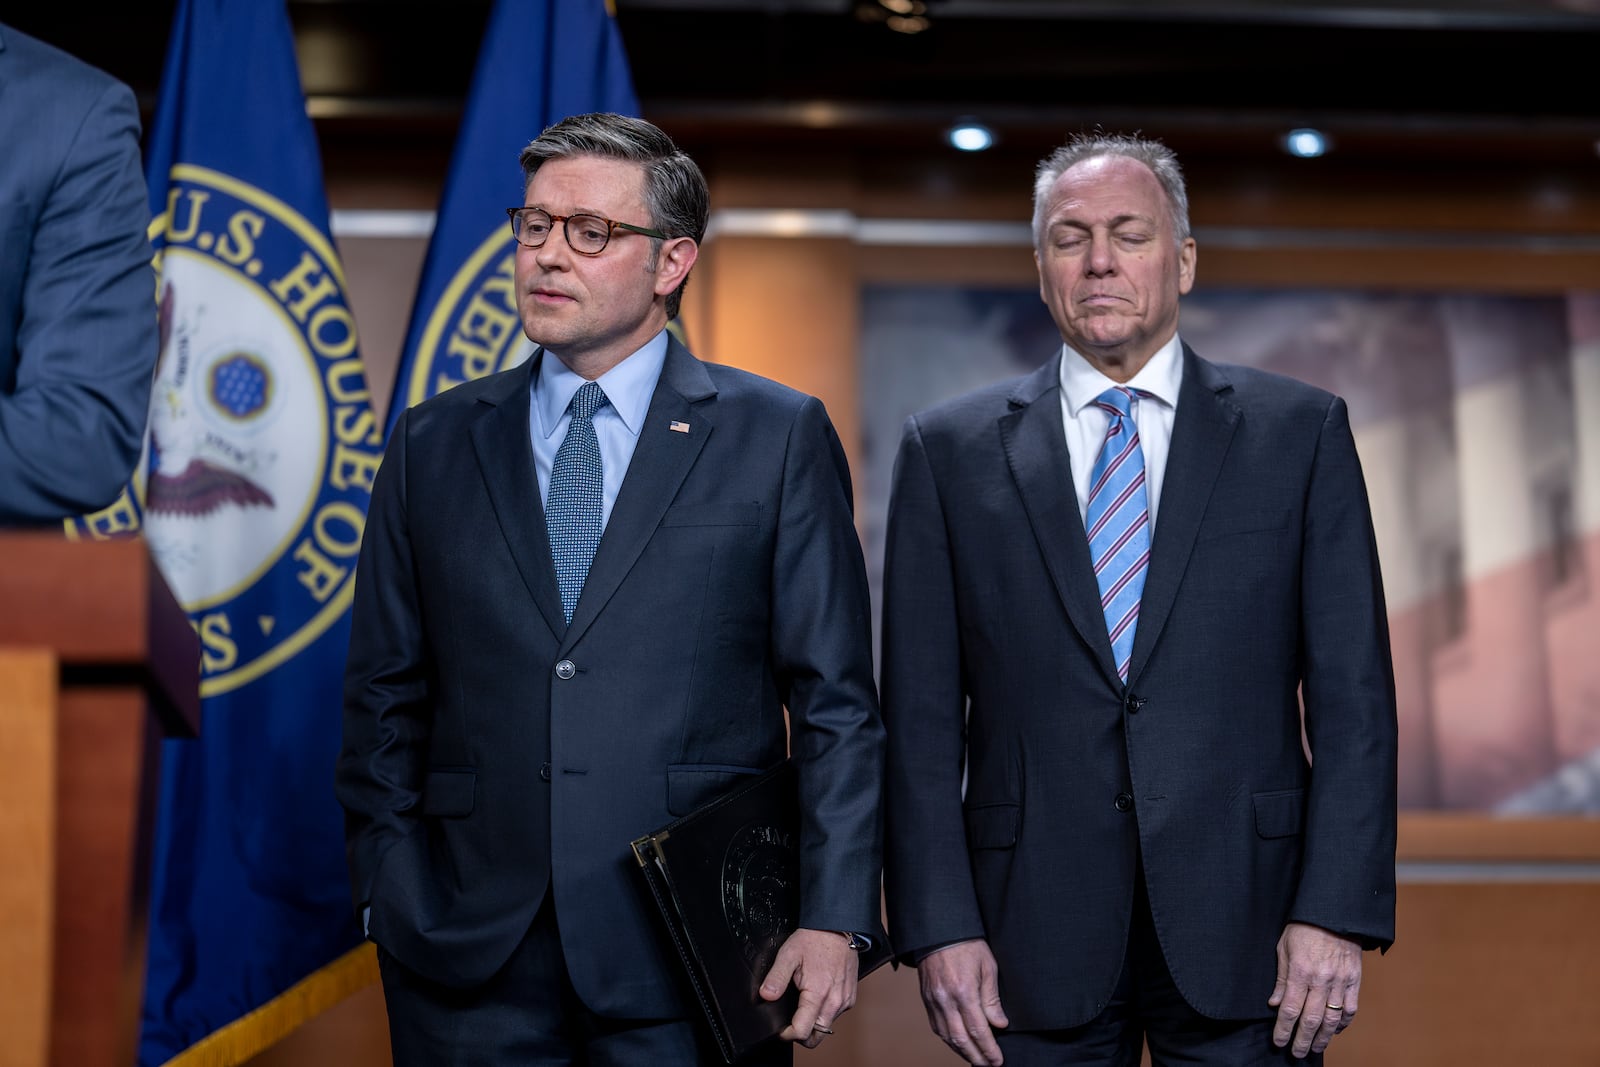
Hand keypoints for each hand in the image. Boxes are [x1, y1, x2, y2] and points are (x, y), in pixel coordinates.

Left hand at [760, 928, 857, 1047]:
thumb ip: (776, 977)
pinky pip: (835, 1015)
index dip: (787, 1034)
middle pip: (816, 1037)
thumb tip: (766, 996)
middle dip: (801, 1034)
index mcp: (818, 994)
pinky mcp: (851, 998)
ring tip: (803, 1005)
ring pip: (826, 1027)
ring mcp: (845, 1001)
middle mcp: (835, 1002)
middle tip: (790, 1022)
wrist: (838, 928)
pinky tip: (817, 997)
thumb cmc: (814, 940)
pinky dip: (824, 1013)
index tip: (780, 1029)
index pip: (802, 1031)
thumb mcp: (789, 954)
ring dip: (813, 1023)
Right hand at [918, 939, 1008, 1064]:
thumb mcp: (988, 967)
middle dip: (977, 1057)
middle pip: (961, 1040)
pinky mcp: (927, 999)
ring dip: (962, 1052)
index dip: (989, 1049)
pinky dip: (949, 1040)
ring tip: (976, 1059)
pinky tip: (959, 1044)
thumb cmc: (967, 945)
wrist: (940, 930)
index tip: (998, 1060)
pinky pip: (936, 1027)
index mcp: (964, 991)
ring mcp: (934, 1000)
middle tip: (990, 1065)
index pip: (978, 1030)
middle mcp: (946, 999)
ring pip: (947, 1037)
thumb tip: (1000, 1025)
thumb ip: (992, 999)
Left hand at [1268, 922, 1361, 1057]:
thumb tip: (1275, 1004)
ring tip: (1314, 1047)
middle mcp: (1321, 980)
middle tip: (1296, 1053)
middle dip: (1302, 1040)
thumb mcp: (1284, 947)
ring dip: (1323, 1037)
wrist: (1334, 912)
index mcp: (1301, 971)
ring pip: (1332, 1018)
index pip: (1291, 1009)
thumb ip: (1281, 977)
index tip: (1278, 1041)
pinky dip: (1343, 1023)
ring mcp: (1340, 981)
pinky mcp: (1354, 980)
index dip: (1284, 1029)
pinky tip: (1334, 1030)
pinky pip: (1350, 1008)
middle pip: (1311, 1019)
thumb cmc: (1304, 927)